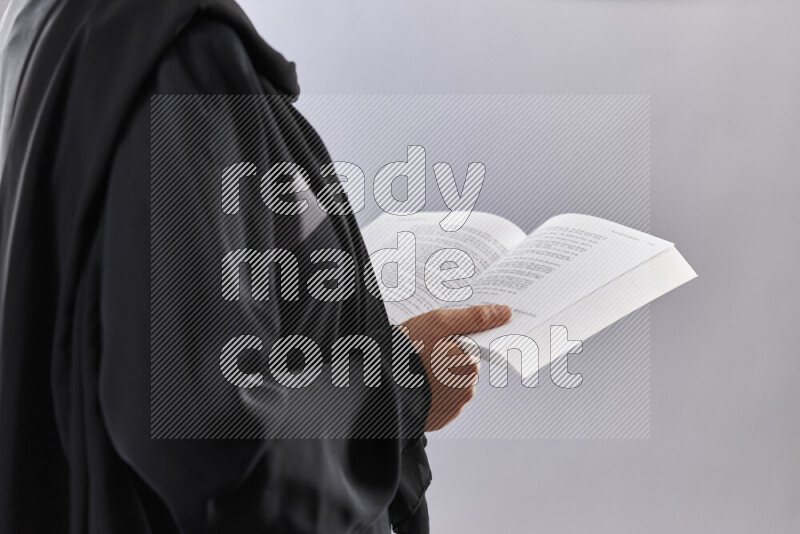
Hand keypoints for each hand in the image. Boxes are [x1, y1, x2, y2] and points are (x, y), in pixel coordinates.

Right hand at [400, 305, 511, 430]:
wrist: (374, 388)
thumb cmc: (404, 353)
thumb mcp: (438, 323)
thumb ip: (474, 317)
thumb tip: (505, 313)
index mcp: (470, 365)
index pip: (472, 349)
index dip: (455, 340)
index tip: (438, 339)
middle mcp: (466, 390)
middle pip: (463, 366)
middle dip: (447, 357)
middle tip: (422, 351)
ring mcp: (451, 408)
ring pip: (452, 383)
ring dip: (438, 375)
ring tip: (413, 367)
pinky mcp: (437, 420)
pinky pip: (440, 401)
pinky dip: (430, 392)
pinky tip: (413, 383)